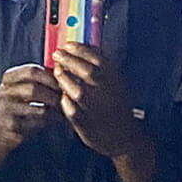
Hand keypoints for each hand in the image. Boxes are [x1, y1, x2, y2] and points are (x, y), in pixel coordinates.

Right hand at [0, 65, 60, 174]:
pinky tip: (57, 120)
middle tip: (66, 98)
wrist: (5, 130)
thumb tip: (65, 69)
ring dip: (54, 109)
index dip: (50, 76)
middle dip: (53, 94)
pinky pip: (37, 123)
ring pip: (38, 108)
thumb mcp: (28, 87)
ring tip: (64, 109)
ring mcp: (5, 109)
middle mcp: (3, 91)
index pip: (31, 70)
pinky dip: (50, 121)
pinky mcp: (11, 125)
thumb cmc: (23, 105)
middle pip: (33, 89)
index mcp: (8, 78)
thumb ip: (41, 78)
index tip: (64, 82)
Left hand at [52, 43, 145, 160]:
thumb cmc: (117, 107)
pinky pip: (67, 105)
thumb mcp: (116, 83)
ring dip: (63, 77)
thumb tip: (82, 51)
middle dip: (68, 59)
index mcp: (115, 78)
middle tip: (57, 54)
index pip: (96, 57)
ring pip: (74, 88)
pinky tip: (62, 93)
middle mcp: (106, 90)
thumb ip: (102, 68)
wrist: (124, 136)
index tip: (68, 45)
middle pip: (84, 70)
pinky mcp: (82, 120)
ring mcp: (94, 106)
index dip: (79, 49)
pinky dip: (63, 98)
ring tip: (57, 71)